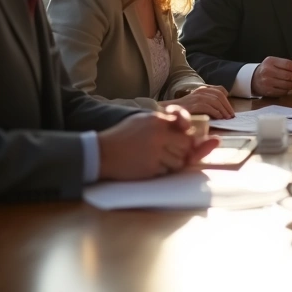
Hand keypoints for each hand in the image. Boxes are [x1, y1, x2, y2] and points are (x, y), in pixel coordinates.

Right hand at [97, 107, 216, 179]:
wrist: (101, 153)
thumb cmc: (122, 136)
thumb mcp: (142, 121)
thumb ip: (164, 122)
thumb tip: (187, 128)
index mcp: (157, 120)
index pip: (185, 127)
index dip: (188, 134)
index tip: (189, 137)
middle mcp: (159, 135)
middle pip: (186, 145)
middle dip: (183, 150)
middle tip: (170, 152)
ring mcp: (155, 152)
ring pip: (180, 160)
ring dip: (173, 162)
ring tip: (157, 158)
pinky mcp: (151, 168)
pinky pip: (167, 171)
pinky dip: (162, 170)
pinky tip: (149, 165)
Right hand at [163, 84, 233, 119]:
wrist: (168, 111)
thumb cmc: (184, 110)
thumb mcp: (198, 103)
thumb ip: (208, 103)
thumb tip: (223, 111)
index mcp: (202, 89)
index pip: (220, 90)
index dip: (227, 99)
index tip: (230, 109)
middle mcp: (200, 91)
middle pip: (220, 95)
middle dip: (227, 106)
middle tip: (231, 116)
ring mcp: (196, 97)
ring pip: (216, 101)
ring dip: (224, 110)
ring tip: (227, 118)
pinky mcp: (193, 104)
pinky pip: (209, 107)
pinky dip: (216, 112)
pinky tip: (219, 118)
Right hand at [250, 56, 291, 96]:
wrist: (253, 78)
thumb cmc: (267, 69)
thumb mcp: (273, 62)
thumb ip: (284, 64)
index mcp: (270, 61)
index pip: (287, 64)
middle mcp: (268, 71)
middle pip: (288, 75)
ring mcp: (267, 82)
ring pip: (286, 85)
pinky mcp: (267, 91)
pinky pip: (282, 92)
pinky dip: (288, 90)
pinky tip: (290, 88)